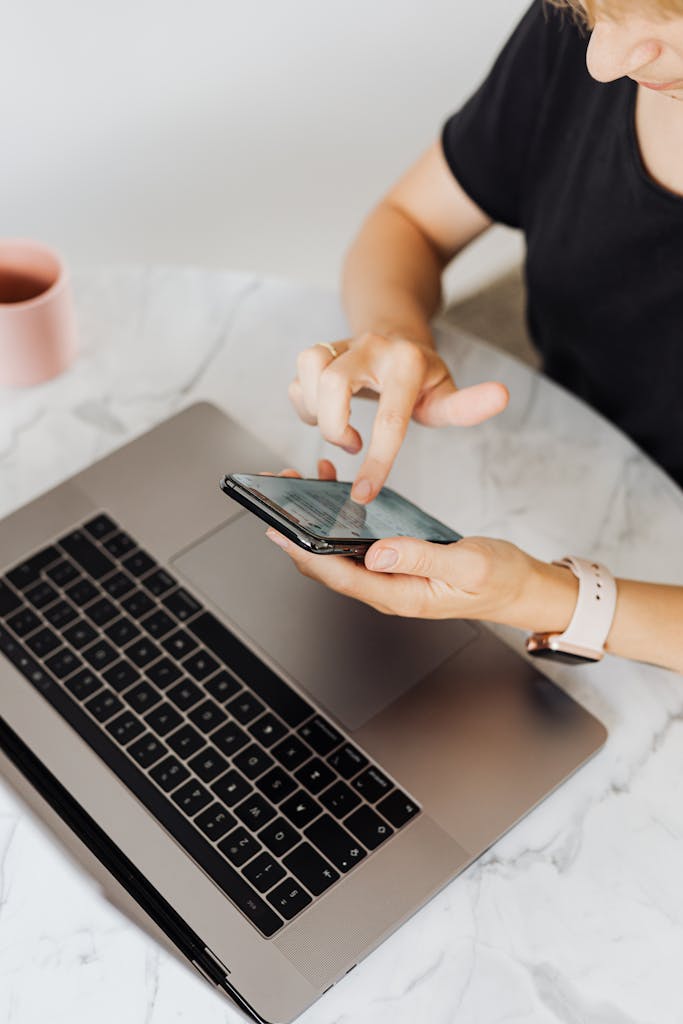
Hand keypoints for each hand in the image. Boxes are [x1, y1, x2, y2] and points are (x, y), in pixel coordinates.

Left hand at [263, 464, 577, 631]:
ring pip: (339, 553)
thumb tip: (376, 553)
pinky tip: (336, 491)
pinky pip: (357, 545)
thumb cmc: (498, 580)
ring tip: (301, 484)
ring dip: (315, 523)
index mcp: (398, 595)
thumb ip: (422, 557)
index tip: (278, 529)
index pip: (339, 575)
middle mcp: (386, 589)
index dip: (303, 553)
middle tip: (278, 498)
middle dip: (298, 534)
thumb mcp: (467, 564)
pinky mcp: (395, 564)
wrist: (519, 587)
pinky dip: (341, 519)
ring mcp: (389, 578)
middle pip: (328, 565)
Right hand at [288, 332, 508, 504]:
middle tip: (354, 444)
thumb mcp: (447, 392)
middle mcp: (372, 346)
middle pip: (335, 383)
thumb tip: (501, 396)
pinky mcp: (320, 350)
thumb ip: (468, 404)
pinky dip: (304, 404)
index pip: (389, 417)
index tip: (365, 493)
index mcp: (408, 363)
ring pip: (311, 368)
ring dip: (316, 411)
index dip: (377, 459)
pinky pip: (298, 378)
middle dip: (336, 427)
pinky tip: (325, 416)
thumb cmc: (422, 376)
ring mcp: (343, 344)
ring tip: (339, 427)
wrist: (395, 335)